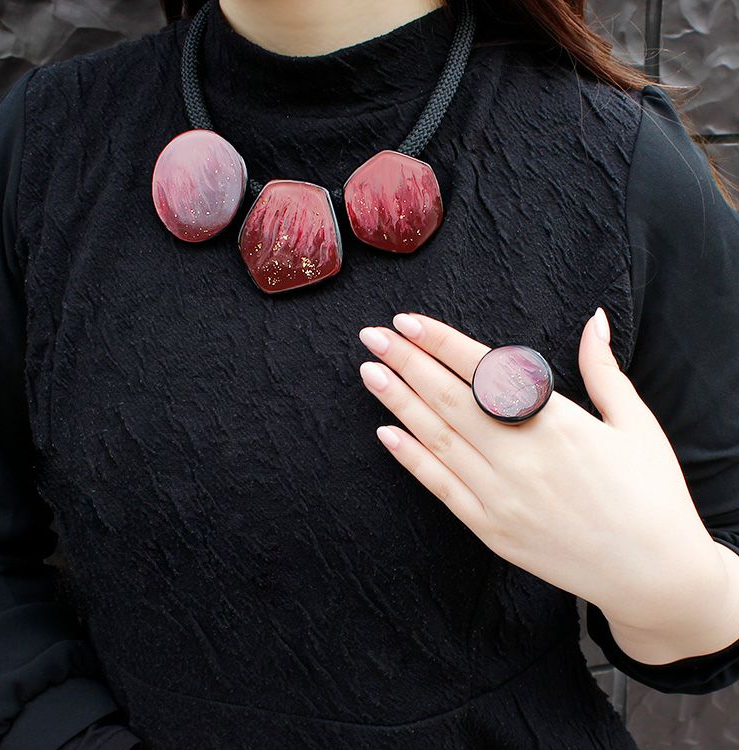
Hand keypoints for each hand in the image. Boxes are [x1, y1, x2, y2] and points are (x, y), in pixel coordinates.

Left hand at [356, 309, 724, 634]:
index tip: (406, 322)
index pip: (485, 372)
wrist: (654, 576)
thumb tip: (595, 318)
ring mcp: (502, 496)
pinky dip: (411, 459)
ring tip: (369, 372)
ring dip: (399, 403)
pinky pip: (441, 487)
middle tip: (372, 337)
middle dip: (407, 364)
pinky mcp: (491, 528)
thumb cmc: (650, 495)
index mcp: (558, 424)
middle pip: (450, 400)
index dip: (442, 344)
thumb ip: (603, 370)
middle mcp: (522, 457)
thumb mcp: (636, 425)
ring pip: (438, 439)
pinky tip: (385, 432)